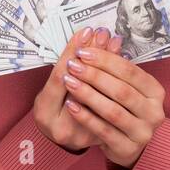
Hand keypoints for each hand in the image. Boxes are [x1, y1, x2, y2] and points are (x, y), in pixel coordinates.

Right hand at [33, 26, 124, 152]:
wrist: (63, 138)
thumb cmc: (53, 109)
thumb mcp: (50, 88)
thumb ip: (63, 66)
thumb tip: (84, 37)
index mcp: (45, 113)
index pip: (59, 79)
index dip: (72, 53)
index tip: (85, 31)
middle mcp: (64, 128)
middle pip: (82, 86)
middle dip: (95, 56)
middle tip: (102, 34)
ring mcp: (85, 135)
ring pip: (101, 96)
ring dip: (109, 65)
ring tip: (114, 41)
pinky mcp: (102, 135)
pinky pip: (113, 105)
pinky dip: (118, 80)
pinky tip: (123, 61)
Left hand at [61, 44, 166, 169]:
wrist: (127, 144)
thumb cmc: (123, 108)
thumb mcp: (124, 86)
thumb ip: (112, 67)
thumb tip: (98, 36)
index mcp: (155, 91)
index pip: (130, 71)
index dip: (105, 60)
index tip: (82, 51)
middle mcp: (154, 112)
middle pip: (121, 90)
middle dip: (94, 76)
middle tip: (73, 65)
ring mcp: (143, 132)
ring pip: (112, 111)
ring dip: (88, 94)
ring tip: (69, 82)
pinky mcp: (127, 148)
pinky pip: (103, 130)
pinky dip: (85, 117)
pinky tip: (71, 105)